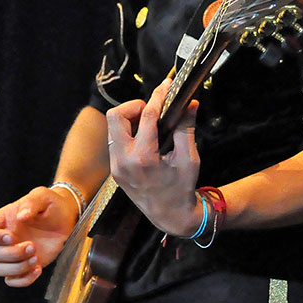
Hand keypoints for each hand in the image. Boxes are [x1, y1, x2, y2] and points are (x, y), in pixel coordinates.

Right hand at [0, 186, 79, 287]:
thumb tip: (21, 216)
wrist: (66, 221)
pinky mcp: (21, 268)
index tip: (10, 236)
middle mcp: (1, 239)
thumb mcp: (43, 197)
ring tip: (35, 258)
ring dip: (15, 267)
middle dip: (10, 253)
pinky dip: (23, 279)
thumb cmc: (51, 205)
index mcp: (1, 220)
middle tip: (32, 246)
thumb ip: (31, 203)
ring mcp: (10, 255)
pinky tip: (38, 268)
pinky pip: (12, 281)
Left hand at [106, 78, 201, 236]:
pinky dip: (128, 131)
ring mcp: (116, 165)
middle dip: (134, 106)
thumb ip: (186, 128)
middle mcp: (123, 161)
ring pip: (112, 127)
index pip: (146, 117)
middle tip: (152, 110)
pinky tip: (145, 136)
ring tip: (150, 122)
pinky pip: (115, 140)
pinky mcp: (114, 169)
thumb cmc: (182, 187)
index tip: (166, 86)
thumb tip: (190, 103)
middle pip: (115, 116)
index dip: (158, 97)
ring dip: (130, 118)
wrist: (169, 215)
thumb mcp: (189, 158)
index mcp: (144, 158)